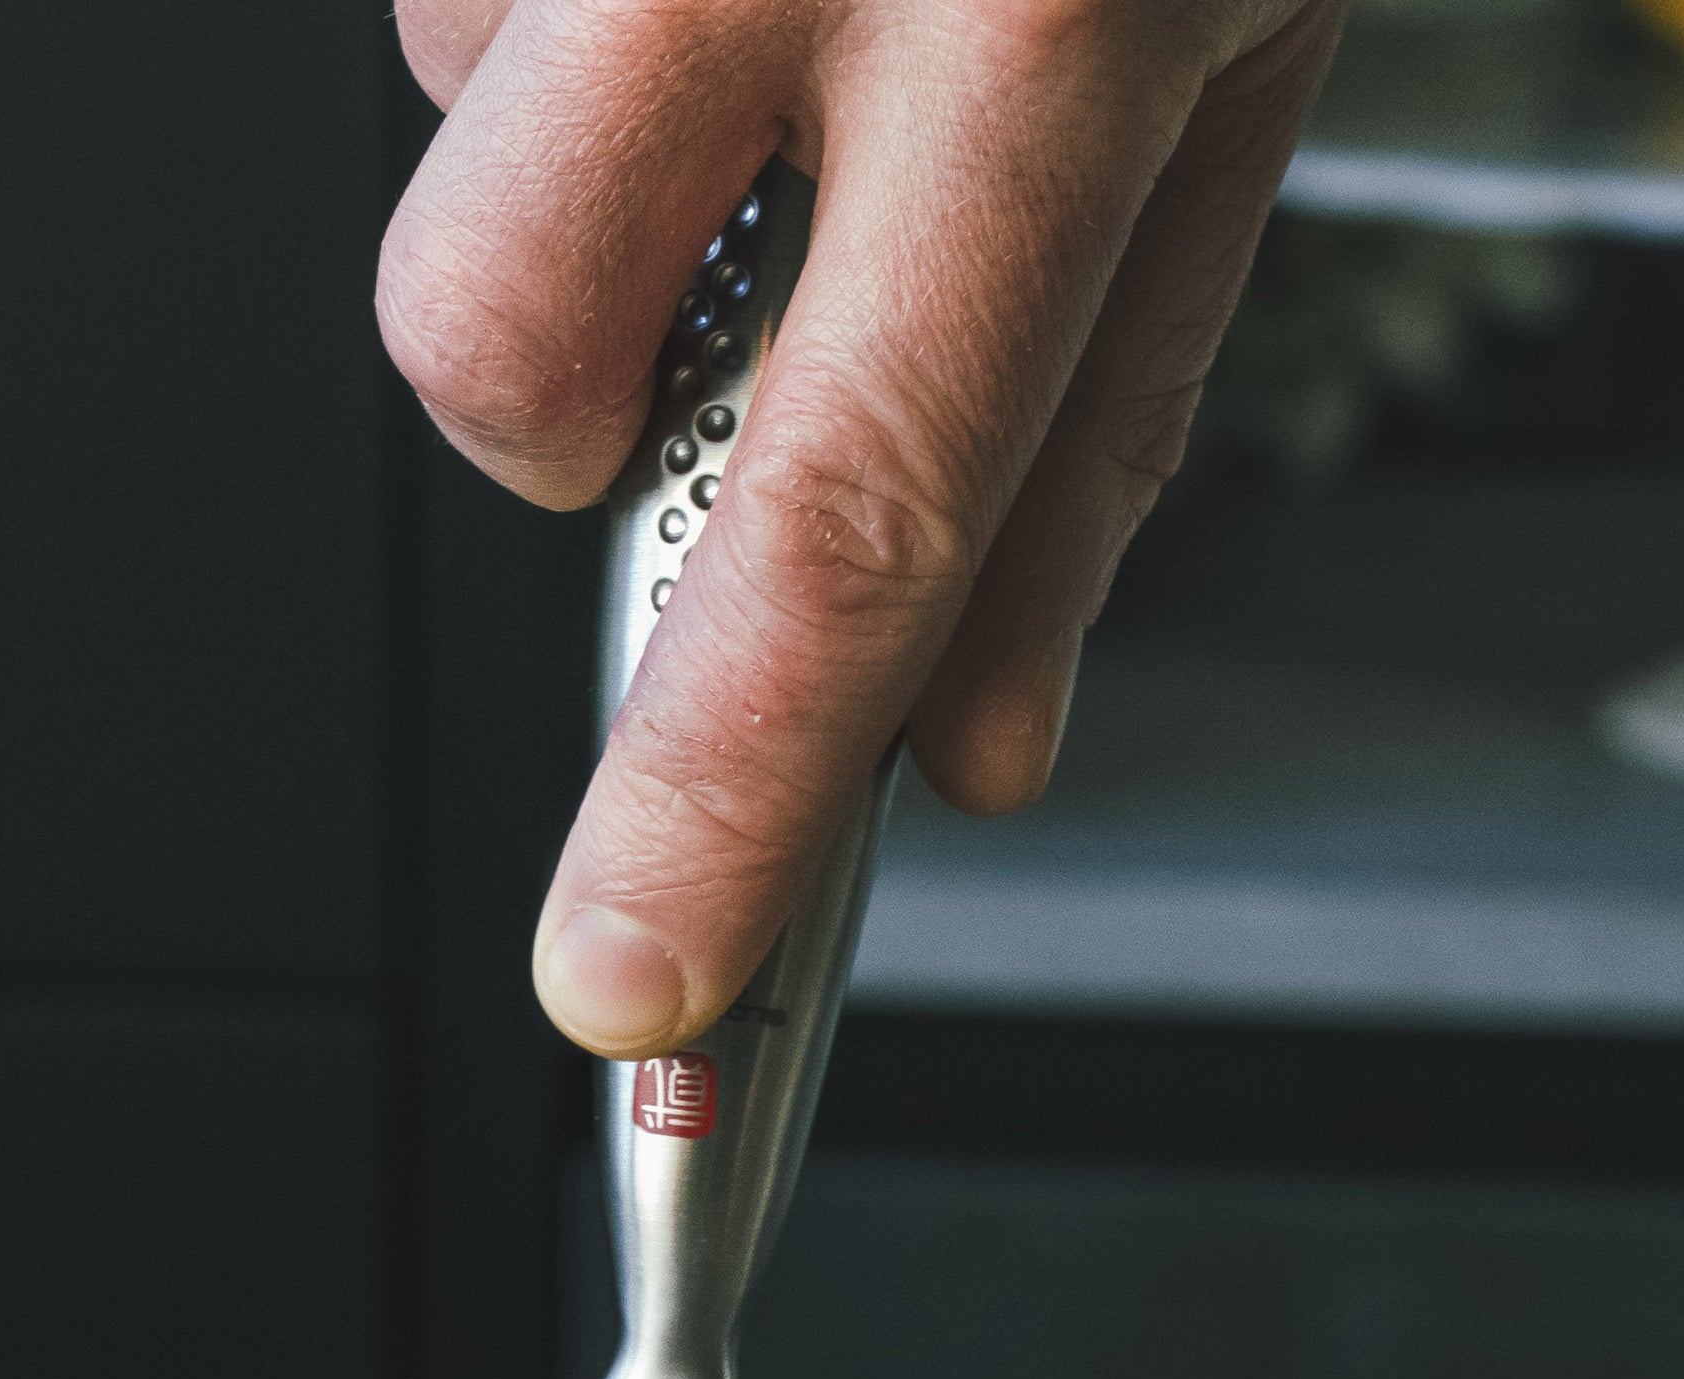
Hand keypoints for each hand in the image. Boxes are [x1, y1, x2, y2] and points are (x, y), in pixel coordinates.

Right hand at [381, 0, 1342, 1054]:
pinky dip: (561, 31)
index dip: (717, 790)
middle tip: (724, 332)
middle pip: (502, 353)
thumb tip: (970, 745)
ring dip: (581, 186)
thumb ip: (1103, 425)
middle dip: (566, 432)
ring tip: (768, 48)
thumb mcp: (1234, 81)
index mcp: (1033, 14)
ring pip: (454, 166)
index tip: (635, 976)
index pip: (839, 513)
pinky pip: (450, 7)